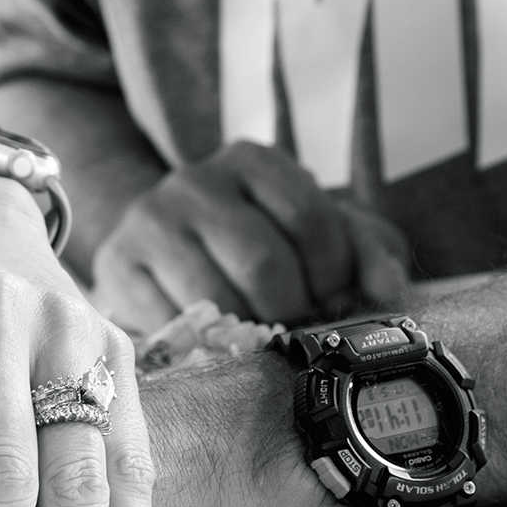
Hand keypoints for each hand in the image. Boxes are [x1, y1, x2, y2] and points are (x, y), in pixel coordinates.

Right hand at [91, 141, 408, 333]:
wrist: (154, 247)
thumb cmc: (250, 245)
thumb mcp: (316, 237)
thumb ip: (368, 254)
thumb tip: (389, 294)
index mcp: (252, 161)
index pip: (311, 219)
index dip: (332, 276)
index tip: (330, 302)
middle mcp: (195, 180)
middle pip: (262, 263)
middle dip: (289, 310)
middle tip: (292, 329)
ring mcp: (149, 222)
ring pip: (215, 298)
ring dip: (246, 334)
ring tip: (254, 338)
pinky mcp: (116, 267)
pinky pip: (171, 322)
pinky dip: (200, 345)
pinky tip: (211, 343)